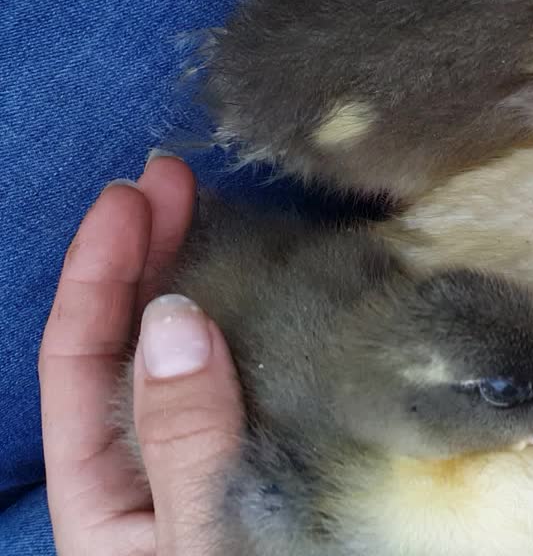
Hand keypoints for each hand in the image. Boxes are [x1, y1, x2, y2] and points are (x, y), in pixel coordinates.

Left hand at [39, 154, 244, 555]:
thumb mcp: (200, 545)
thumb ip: (184, 443)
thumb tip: (173, 321)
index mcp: (107, 501)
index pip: (84, 365)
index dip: (104, 274)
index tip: (139, 196)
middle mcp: (154, 474)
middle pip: (131, 349)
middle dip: (144, 259)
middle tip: (177, 176)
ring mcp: (220, 465)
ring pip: (196, 361)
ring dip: (202, 283)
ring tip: (219, 213)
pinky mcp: (284, 463)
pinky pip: (262, 386)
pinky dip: (265, 331)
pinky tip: (284, 295)